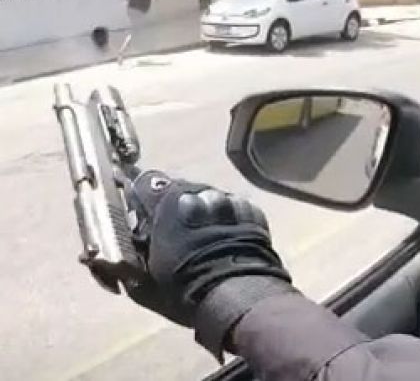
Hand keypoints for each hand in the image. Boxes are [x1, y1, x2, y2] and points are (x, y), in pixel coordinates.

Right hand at [126, 171, 292, 337]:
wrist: (239, 298)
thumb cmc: (184, 290)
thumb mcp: (143, 283)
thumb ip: (124, 260)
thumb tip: (102, 254)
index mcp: (166, 201)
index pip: (146, 183)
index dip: (142, 199)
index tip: (143, 217)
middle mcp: (199, 191)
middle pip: (181, 191)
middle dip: (177, 209)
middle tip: (178, 236)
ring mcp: (230, 200)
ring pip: (210, 200)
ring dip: (205, 214)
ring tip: (207, 243)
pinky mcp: (253, 211)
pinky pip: (236, 210)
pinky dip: (230, 222)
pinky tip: (230, 245)